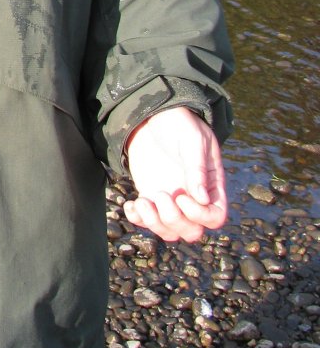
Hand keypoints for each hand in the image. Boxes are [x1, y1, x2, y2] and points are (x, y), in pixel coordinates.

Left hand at [123, 106, 227, 242]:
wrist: (154, 116)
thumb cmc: (179, 124)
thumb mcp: (192, 141)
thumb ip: (196, 169)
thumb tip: (202, 198)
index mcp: (211, 185)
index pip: (215, 216)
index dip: (199, 215)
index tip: (180, 196)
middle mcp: (193, 198)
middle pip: (192, 231)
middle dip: (174, 220)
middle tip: (161, 195)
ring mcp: (172, 200)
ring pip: (170, 231)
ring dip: (154, 224)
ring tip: (142, 202)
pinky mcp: (151, 197)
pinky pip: (148, 221)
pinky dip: (138, 219)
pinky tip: (131, 204)